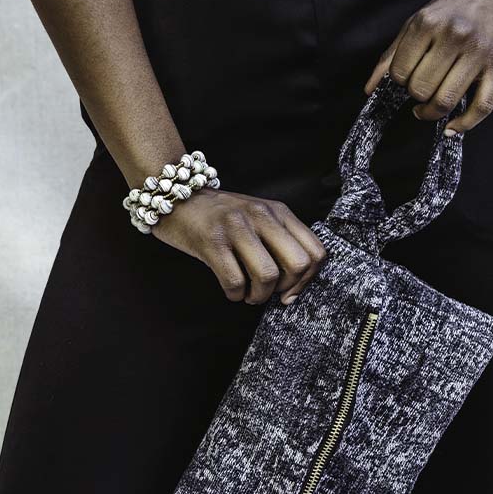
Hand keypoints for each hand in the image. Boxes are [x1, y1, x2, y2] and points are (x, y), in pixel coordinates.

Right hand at [151, 188, 327, 305]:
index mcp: (279, 212)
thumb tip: (294, 288)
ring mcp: (237, 227)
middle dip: (286, 288)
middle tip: (268, 292)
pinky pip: (235, 282)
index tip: (289, 292)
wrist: (176, 198)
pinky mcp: (212, 241)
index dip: (308, 281)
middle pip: (299, 264)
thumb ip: (279, 241)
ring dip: (259, 296)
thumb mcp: (257, 219)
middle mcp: (262, 216)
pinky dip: (236, 295)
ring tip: (248, 294)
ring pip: (268, 275)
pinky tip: (231, 290)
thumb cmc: (219, 218)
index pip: (316, 252)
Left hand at [363, 0, 492, 131]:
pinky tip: (451, 127)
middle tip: (423, 87)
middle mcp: (454, 36)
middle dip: (417, 94)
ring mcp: (479, 53)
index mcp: (428, 23)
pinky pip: (481, 108)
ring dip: (432, 112)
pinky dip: (463, 124)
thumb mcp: (416, 23)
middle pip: (421, 89)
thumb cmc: (451, 11)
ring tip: (429, 107)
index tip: (408, 76)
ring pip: (446, 101)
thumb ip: (391, 55)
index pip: (400, 72)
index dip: (399, 81)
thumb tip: (370, 90)